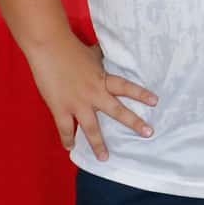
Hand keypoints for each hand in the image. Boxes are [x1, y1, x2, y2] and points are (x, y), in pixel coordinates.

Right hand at [24, 32, 157, 160]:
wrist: (48, 46)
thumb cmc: (70, 47)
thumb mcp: (91, 53)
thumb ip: (99, 59)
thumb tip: (104, 54)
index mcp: (102, 78)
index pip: (126, 87)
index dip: (141, 94)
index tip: (155, 102)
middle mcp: (94, 93)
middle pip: (117, 110)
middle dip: (133, 122)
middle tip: (148, 133)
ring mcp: (77, 103)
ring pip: (91, 128)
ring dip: (98, 144)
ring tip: (104, 158)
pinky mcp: (60, 108)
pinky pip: (65, 128)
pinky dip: (67, 139)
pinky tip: (70, 147)